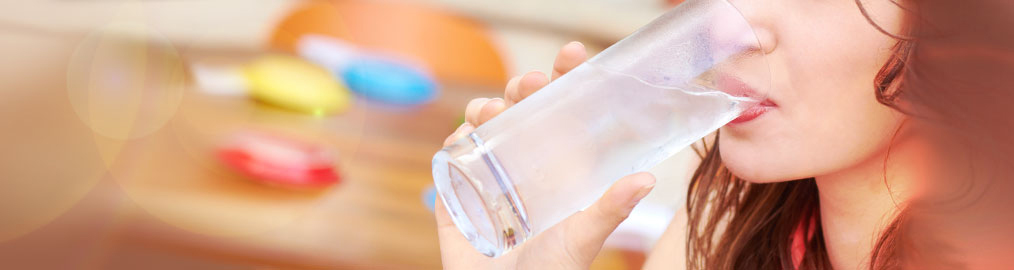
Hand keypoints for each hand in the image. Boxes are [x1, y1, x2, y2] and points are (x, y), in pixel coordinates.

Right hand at [436, 41, 656, 269]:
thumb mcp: (584, 238)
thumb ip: (610, 210)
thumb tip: (646, 178)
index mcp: (557, 166)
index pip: (561, 111)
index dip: (563, 79)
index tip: (570, 55)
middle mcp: (524, 165)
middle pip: (521, 110)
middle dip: (521, 86)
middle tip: (529, 83)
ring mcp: (489, 177)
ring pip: (484, 127)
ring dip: (485, 108)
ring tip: (492, 111)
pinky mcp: (458, 195)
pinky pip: (451, 159)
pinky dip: (455, 142)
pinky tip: (464, 138)